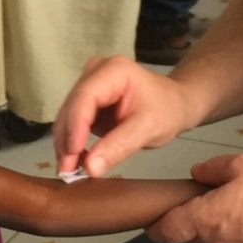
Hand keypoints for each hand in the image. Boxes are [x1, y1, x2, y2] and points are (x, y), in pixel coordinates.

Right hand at [53, 55, 196, 177]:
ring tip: (69, 169)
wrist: (176, 105)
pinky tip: (75, 161)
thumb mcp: (147, 130)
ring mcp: (90, 85)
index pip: (85, 97)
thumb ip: (118, 147)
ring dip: (66, 143)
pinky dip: (73, 142)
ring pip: (68, 115)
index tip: (71, 155)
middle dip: (67, 139)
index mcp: (114, 71)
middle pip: (72, 106)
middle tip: (66, 170)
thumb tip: (89, 168)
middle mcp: (96, 72)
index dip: (75, 126)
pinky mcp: (88, 100)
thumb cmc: (167, 111)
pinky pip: (73, 122)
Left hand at [145, 149, 242, 242]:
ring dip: (209, 226)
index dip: (154, 226)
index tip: (149, 218)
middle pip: (187, 238)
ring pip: (212, 241)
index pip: (166, 231)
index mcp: (205, 220)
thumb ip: (214, 169)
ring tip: (220, 205)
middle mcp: (217, 242)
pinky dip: (233, 230)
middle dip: (182, 224)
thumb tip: (197, 174)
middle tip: (186, 204)